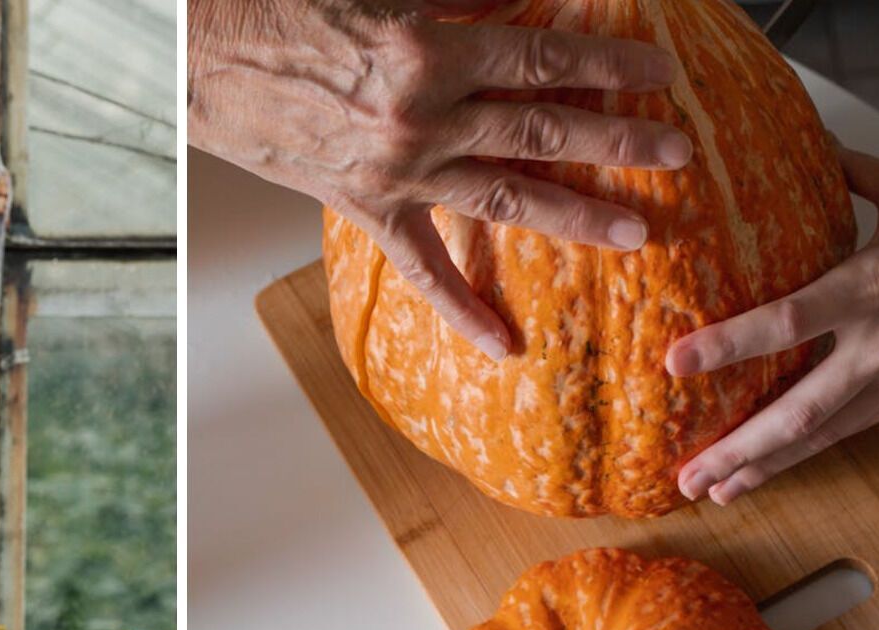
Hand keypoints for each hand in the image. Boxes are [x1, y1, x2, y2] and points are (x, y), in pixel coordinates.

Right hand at [189, 0, 690, 356]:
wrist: (202, 57)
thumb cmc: (285, 7)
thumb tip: (528, 4)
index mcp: (430, 50)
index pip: (546, 57)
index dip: (609, 62)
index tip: (658, 69)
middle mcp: (422, 119)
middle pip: (543, 130)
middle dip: (618, 141)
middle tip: (676, 152)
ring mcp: (395, 172)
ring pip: (504, 196)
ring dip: (575, 214)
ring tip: (636, 230)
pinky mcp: (362, 206)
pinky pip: (421, 267)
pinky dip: (463, 309)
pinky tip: (505, 347)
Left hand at [666, 145, 878, 505]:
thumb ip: (852, 171)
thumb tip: (808, 137)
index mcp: (871, 287)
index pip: (788, 320)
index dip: (730, 343)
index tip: (676, 362)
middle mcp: (878, 345)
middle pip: (797, 410)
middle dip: (739, 446)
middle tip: (687, 473)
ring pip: (819, 435)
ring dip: (763, 465)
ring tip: (713, 491)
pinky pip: (846, 433)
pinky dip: (803, 455)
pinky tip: (767, 472)